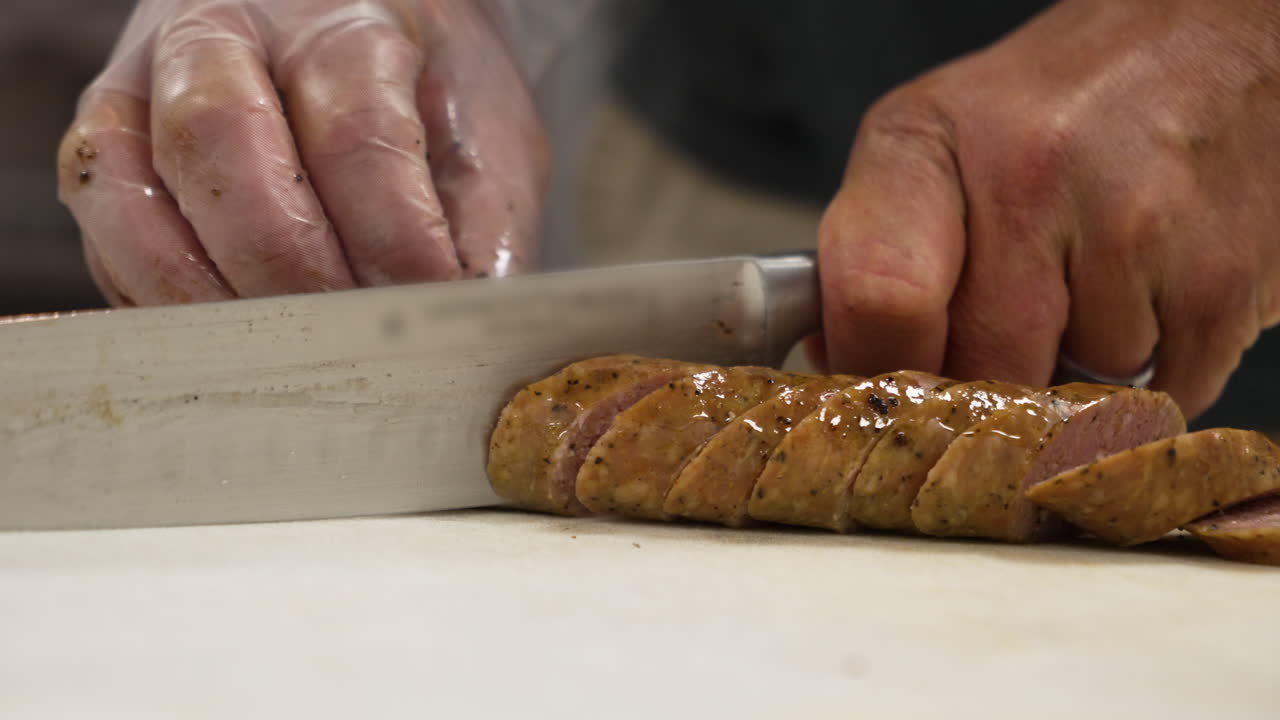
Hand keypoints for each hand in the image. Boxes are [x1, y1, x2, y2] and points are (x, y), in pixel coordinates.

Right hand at [58, 0, 547, 305]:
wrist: (349, 33)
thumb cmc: (422, 95)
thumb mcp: (481, 139)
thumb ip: (481, 228)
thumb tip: (464, 326)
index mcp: (339, 23)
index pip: (357, 130)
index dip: (394, 234)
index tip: (427, 304)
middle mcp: (221, 39)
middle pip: (220, 142)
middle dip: (289, 267)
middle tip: (350, 342)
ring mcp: (143, 94)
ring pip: (132, 199)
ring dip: (210, 302)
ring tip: (289, 358)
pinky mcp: (104, 159)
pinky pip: (109, 246)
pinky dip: (168, 312)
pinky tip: (233, 345)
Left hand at [817, 0, 1279, 417]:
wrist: (1210, 42)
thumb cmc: (1057, 105)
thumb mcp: (932, 141)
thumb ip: (875, 251)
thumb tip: (842, 366)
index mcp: (928, 141)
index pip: (878, 298)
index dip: (875, 374)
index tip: (886, 397)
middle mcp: (1030, 175)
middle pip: (976, 371)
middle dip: (983, 383)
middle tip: (1004, 333)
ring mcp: (1136, 226)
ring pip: (1068, 398)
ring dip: (1073, 376)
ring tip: (1091, 282)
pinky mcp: (1223, 281)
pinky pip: (1157, 400)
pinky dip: (1149, 376)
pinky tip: (1149, 296)